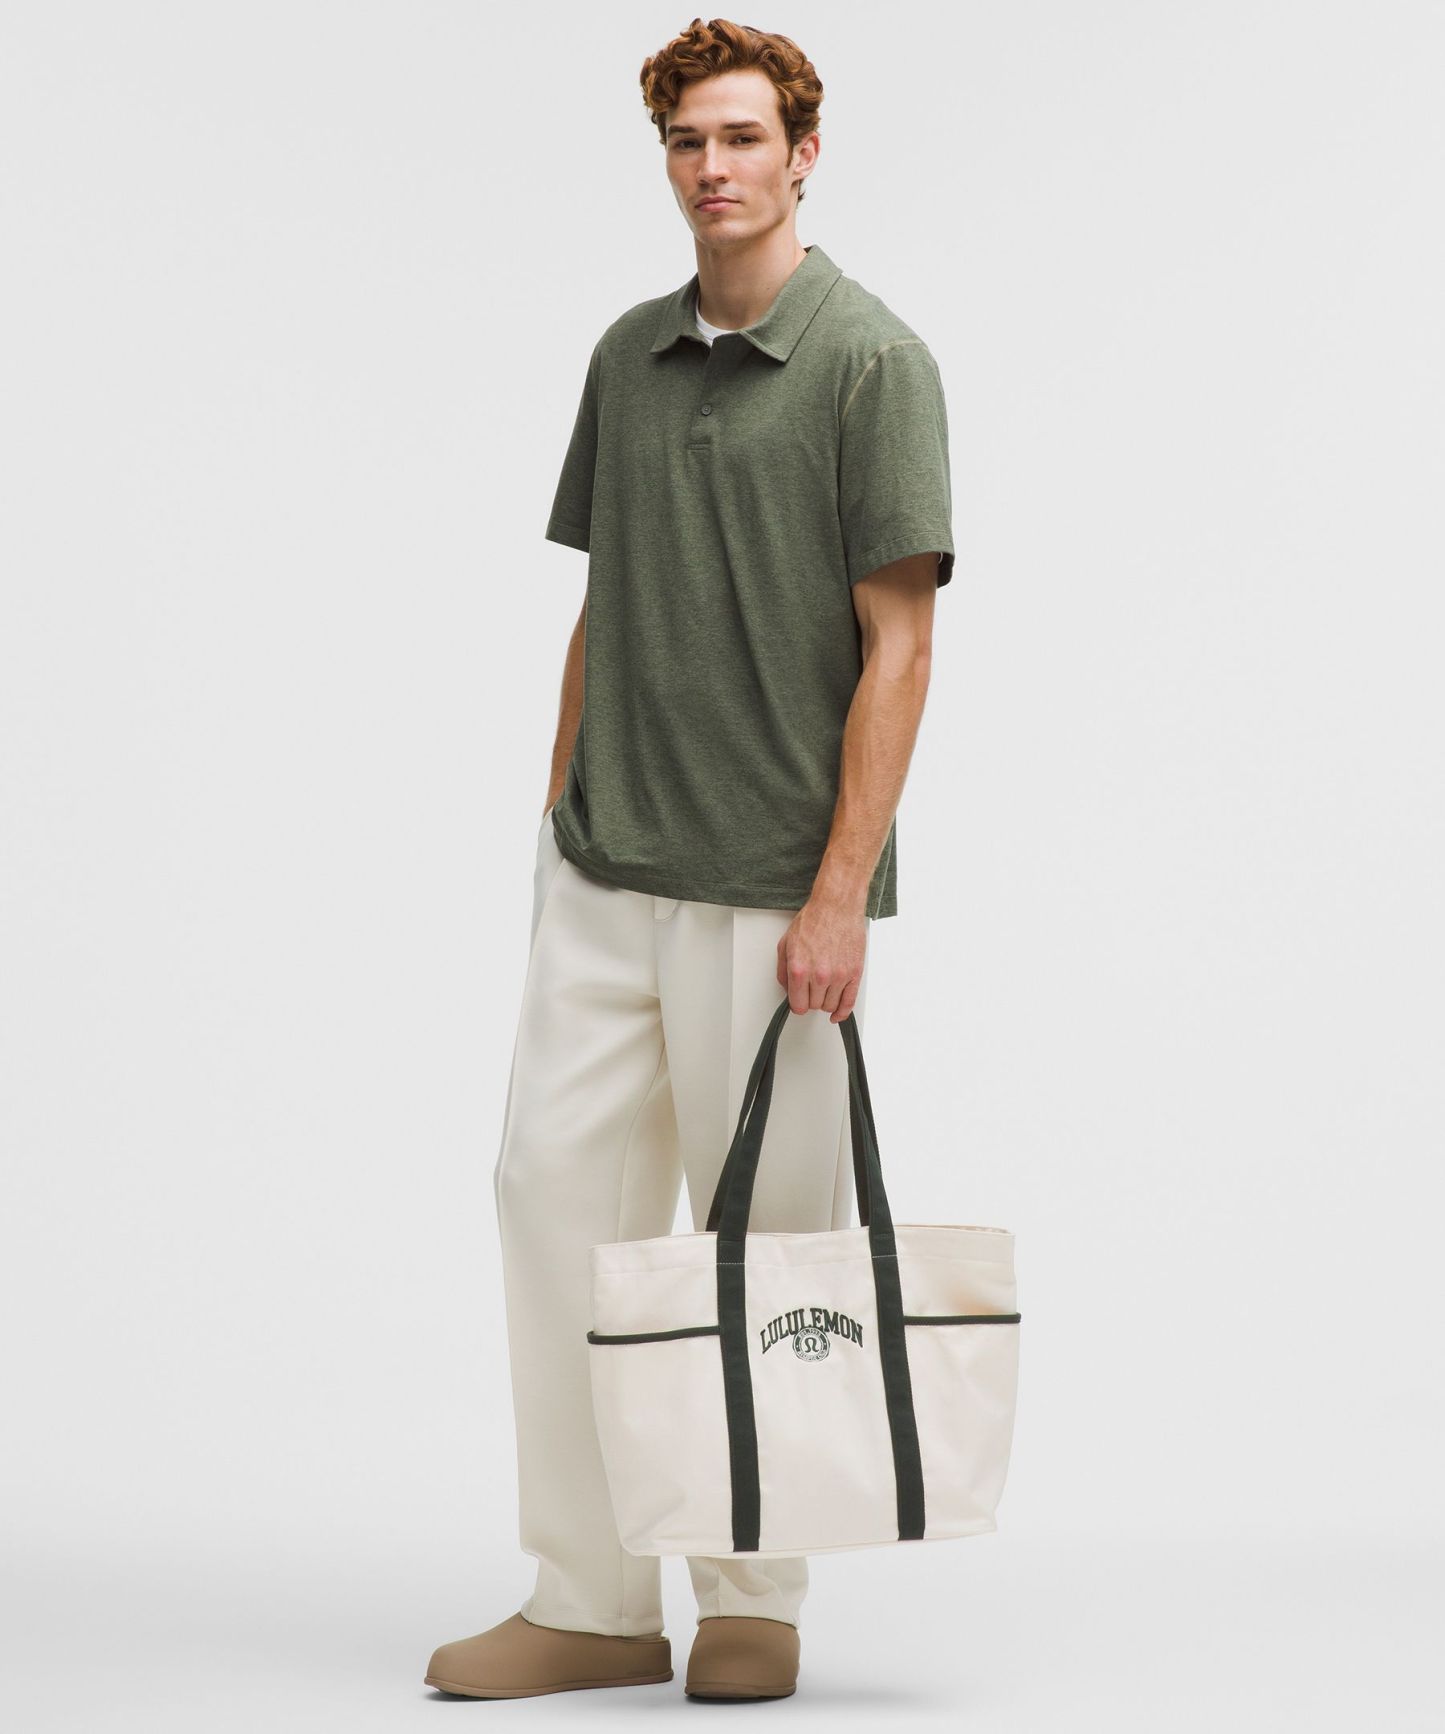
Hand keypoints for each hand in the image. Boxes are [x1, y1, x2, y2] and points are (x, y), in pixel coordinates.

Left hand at [776, 897, 867, 1021]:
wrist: (837, 906)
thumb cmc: (814, 920)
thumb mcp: (785, 943)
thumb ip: (782, 970)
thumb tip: (787, 989)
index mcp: (799, 969)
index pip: (798, 1005)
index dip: (797, 1004)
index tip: (799, 1001)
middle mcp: (819, 975)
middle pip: (814, 1006)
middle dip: (810, 999)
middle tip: (811, 989)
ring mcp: (839, 975)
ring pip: (830, 1005)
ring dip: (825, 1001)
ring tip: (823, 990)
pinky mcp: (854, 973)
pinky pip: (849, 1002)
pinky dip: (842, 1012)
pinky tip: (837, 1013)